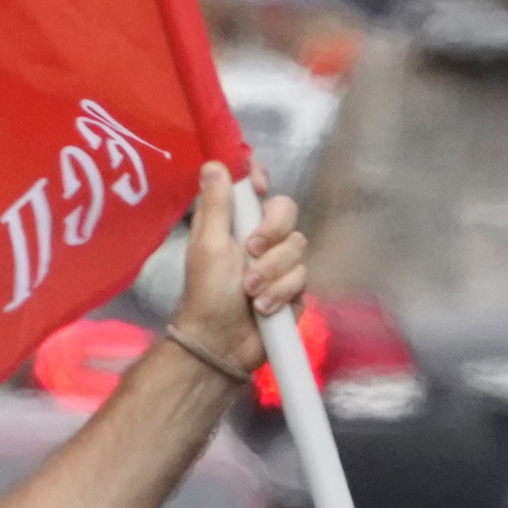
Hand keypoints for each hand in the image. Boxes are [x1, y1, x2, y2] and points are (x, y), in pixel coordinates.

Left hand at [165, 174, 314, 372]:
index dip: (259, 180)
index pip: (254, 187)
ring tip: (249, 292)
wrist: (221, 344)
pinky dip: (280, 293)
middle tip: (251, 250)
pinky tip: (263, 308)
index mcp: (233, 223)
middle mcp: (258, 238)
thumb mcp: (208, 245)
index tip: (258, 186)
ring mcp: (278, 263)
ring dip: (271, 271)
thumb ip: (216, 204)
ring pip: (296, 246)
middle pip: (286, 211)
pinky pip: (301, 277)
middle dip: (272, 231)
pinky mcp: (293, 288)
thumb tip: (213, 162)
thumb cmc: (207, 295)